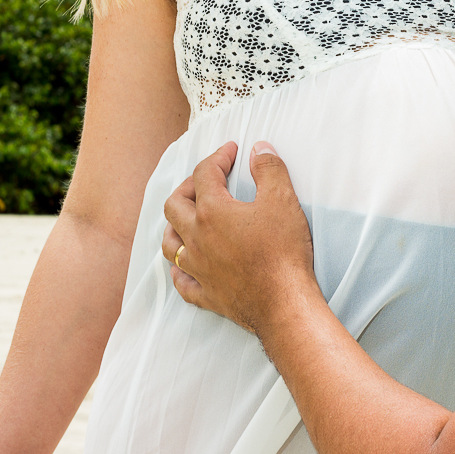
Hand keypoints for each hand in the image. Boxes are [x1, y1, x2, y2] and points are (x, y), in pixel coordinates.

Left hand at [162, 141, 317, 334]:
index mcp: (212, 212)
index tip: (231, 151)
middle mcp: (197, 238)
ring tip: (187, 219)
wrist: (284, 303)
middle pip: (174, 205)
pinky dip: (180, 270)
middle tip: (205, 181)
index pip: (205, 174)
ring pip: (169, 243)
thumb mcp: (283, 200)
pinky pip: (182, 282)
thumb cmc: (283, 252)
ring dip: (174, 226)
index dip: (218, 157)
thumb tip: (259, 150)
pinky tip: (185, 266)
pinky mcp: (206, 294)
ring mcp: (198, 268)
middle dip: (188, 187)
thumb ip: (269, 169)